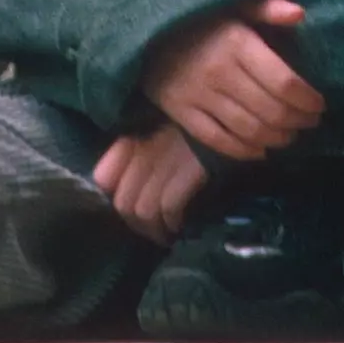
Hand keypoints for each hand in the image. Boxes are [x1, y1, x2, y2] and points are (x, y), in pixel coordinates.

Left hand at [93, 123, 208, 248]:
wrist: (240, 108)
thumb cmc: (202, 122)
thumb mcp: (167, 129)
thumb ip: (143, 149)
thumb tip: (120, 183)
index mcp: (138, 134)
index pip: (103, 176)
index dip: (115, 196)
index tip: (133, 207)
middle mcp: (146, 146)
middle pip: (124, 201)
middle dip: (137, 225)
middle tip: (154, 230)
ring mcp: (167, 158)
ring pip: (143, 209)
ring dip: (155, 231)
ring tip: (168, 234)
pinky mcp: (190, 169)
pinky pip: (169, 207)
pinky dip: (172, 223)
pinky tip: (181, 225)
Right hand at [142, 0, 325, 160]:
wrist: (145, 31)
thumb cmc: (198, 17)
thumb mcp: (232, 3)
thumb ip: (266, 7)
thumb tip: (300, 14)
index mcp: (237, 42)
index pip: (284, 82)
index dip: (307, 99)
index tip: (319, 105)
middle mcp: (220, 72)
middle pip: (270, 109)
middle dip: (297, 121)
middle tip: (310, 123)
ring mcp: (198, 96)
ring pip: (248, 128)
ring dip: (276, 138)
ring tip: (290, 135)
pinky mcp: (181, 113)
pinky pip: (218, 140)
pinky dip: (244, 150)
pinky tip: (260, 150)